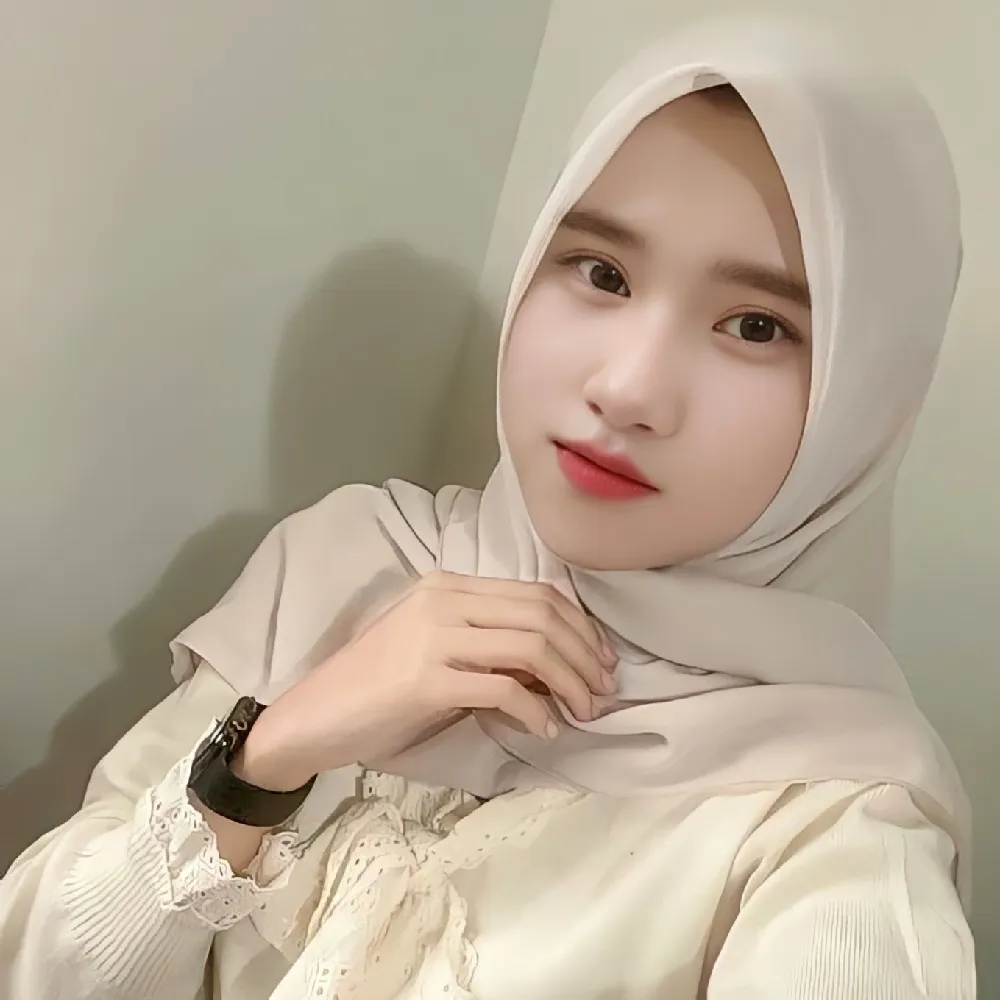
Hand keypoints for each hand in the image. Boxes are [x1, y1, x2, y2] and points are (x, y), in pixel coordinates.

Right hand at [235, 571, 617, 790]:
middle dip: (585, 655)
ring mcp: (433, 638)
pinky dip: (534, 711)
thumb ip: (488, 647)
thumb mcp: (438, 651)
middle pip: (542, 615)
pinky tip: (543, 729)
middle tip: (603, 691)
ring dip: (570, 682)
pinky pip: (503, 690)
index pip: (535, 593)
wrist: (314, 717)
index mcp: (448, 587)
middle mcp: (444, 601)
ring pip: (531, 647)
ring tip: (583, 711)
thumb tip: (553, 665)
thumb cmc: (376, 687)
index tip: (601, 661)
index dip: (580, 626)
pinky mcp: (425, 680)